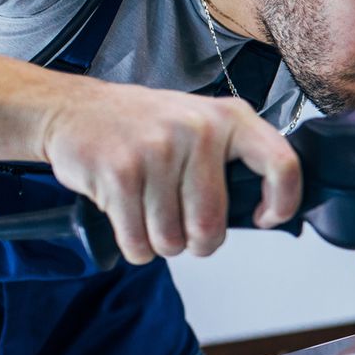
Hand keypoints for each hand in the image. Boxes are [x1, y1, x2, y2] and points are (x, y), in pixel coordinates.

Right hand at [37, 80, 300, 264]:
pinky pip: (139, 241)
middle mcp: (199, 129)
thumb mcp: (199, 124)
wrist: (71, 109)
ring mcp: (158, 150)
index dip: (282, 202)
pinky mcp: (121, 172)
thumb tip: (262, 211)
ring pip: (172, 239)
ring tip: (148, 211)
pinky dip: (134, 244)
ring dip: (160, 242)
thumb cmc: (142, 126)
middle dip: (197, 243)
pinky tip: (126, 215)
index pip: (282, 164)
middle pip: (211, 225)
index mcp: (230, 117)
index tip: (266, 217)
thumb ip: (232, 161)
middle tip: (182, 228)